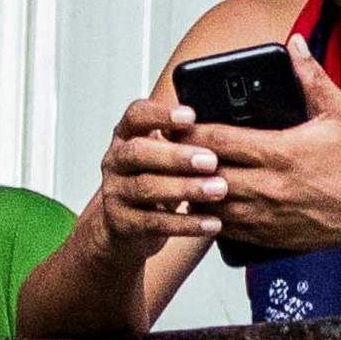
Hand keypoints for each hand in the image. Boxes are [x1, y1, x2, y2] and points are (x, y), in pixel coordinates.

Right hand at [97, 86, 228, 249]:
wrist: (122, 226)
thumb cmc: (152, 180)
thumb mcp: (162, 154)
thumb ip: (183, 140)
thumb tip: (225, 130)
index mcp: (127, 136)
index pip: (136, 115)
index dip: (160, 114)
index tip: (191, 116)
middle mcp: (116, 161)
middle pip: (138, 152)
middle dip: (176, 155)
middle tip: (211, 161)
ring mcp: (115, 192)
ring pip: (146, 188)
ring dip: (185, 188)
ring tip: (218, 190)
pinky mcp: (122, 223)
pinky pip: (155, 222)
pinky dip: (186, 224)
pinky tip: (212, 222)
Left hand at [195, 42, 340, 263]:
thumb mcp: (338, 112)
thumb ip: (311, 77)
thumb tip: (295, 44)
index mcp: (279, 151)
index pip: (217, 138)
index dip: (190, 129)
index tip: (177, 122)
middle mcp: (268, 185)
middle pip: (205, 172)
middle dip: (184, 159)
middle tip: (169, 148)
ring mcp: (266, 214)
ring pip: (209, 203)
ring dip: (193, 190)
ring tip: (182, 176)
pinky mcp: (268, 235)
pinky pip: (226, 228)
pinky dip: (211, 215)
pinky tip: (206, 202)